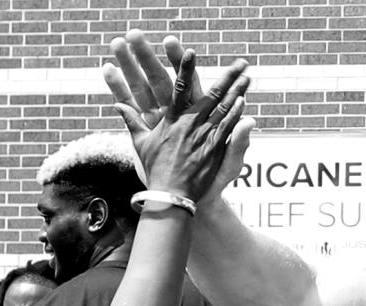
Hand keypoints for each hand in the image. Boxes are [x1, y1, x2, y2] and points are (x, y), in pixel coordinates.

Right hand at [103, 30, 254, 204]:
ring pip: (225, 108)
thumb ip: (132, 121)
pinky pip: (228, 127)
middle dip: (228, 77)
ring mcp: (204, 136)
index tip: (190, 52)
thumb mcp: (141, 144)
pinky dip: (236, 113)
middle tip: (241, 63)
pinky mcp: (214, 149)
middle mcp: (190, 124)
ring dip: (238, 91)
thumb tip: (117, 104)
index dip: (185, 69)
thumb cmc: (155, 169)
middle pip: (212, 95)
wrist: (170, 194)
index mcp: (172, 120)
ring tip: (248, 77)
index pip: (179, 88)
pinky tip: (243, 101)